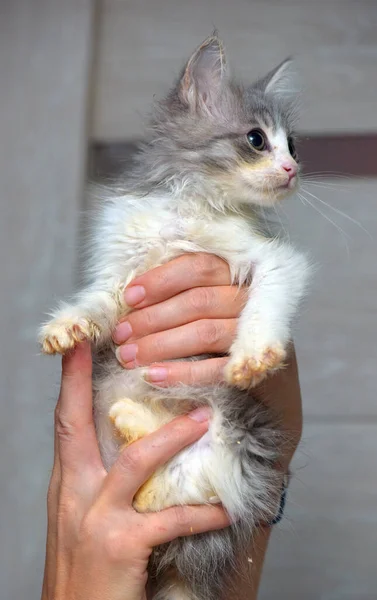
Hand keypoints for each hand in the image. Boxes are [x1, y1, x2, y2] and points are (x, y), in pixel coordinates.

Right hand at [41, 342, 228, 599]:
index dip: (71, 381)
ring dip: (173, 436)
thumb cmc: (84, 572)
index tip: (79, 344)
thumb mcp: (80, 521)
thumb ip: (98, 483)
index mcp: (66, 486)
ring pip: (134, 461)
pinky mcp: (121, 545)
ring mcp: (95, 519)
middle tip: (126, 346)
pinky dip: (200, 512)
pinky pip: (170, 520)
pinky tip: (225, 509)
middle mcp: (73, 494)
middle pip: (78, 424)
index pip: (65, 422)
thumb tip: (130, 448)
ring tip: (205, 418)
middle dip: (93, 382)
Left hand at [114, 253, 301, 469]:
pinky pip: (216, 369)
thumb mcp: (201, 303)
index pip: (200, 267)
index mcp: (236, 275)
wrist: (259, 381)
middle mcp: (248, 301)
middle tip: (121, 333)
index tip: (129, 297)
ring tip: (127, 356)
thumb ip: (176, 292)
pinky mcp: (252, 369)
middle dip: (152, 317)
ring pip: (205, 332)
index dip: (161, 280)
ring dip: (160, 344)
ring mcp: (254, 336)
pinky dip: (181, 373)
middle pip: (199, 301)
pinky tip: (151, 376)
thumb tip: (131, 294)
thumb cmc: (214, 333)